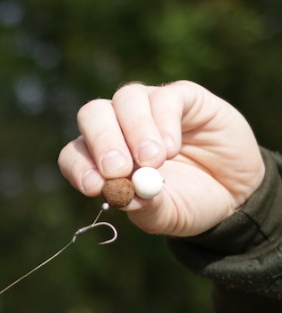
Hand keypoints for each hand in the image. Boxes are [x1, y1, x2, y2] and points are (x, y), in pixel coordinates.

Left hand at [58, 81, 264, 236]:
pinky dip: (164, 122)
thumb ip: (146, 207)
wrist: (236, 192)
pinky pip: (164, 97)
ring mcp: (148, 107)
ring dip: (136, 131)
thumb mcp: (168, 215)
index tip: (94, 186)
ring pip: (126, 99)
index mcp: (102, 159)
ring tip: (154, 161)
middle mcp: (119, 126)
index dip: (78, 166)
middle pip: (93, 115)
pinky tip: (172, 148)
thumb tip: (124, 195)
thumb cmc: (190, 203)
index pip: (75, 154)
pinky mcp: (182, 97)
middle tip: (118, 169)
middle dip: (102, 141)